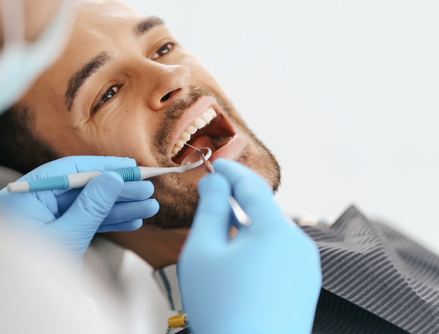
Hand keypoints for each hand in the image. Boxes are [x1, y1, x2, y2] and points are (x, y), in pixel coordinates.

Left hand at [0, 156, 158, 271]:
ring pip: (88, 206)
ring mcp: (45, 220)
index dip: (103, 167)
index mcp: (24, 197)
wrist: (25, 312)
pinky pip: (85, 223)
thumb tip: (113, 178)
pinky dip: (108, 223)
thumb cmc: (34, 278)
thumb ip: (92, 206)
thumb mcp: (68, 237)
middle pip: (82, 188)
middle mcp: (33, 204)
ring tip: (148, 207)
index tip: (131, 167)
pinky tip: (132, 222)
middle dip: (117, 191)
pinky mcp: (57, 234)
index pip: (69, 170)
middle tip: (147, 189)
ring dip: (119, 208)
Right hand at [178, 159, 320, 333]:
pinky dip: (258, 252)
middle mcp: (299, 243)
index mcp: (276, 229)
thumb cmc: (223, 309)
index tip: (215, 163)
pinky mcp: (306, 286)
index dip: (230, 171)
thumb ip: (209, 209)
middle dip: (235, 207)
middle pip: (262, 211)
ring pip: (270, 235)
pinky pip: (279, 256)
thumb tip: (215, 183)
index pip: (251, 186)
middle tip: (208, 212)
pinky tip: (239, 273)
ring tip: (221, 255)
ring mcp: (306, 267)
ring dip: (245, 233)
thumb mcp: (203, 252)